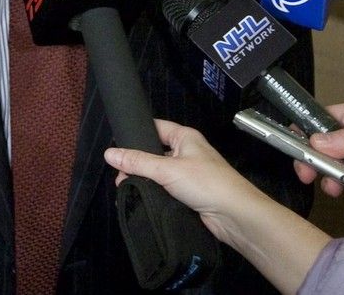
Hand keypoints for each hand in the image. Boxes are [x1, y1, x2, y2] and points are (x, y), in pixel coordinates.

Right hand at [105, 120, 330, 293]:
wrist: (235, 215)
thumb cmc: (205, 182)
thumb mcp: (167, 169)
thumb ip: (137, 162)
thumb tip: (108, 153)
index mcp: (184, 137)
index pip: (155, 127)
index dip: (137, 133)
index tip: (117, 145)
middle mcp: (186, 152)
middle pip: (154, 152)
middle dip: (136, 163)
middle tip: (119, 176)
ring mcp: (188, 173)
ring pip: (158, 173)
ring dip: (144, 180)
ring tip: (125, 190)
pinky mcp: (189, 194)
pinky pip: (165, 189)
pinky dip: (153, 193)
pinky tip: (140, 200)